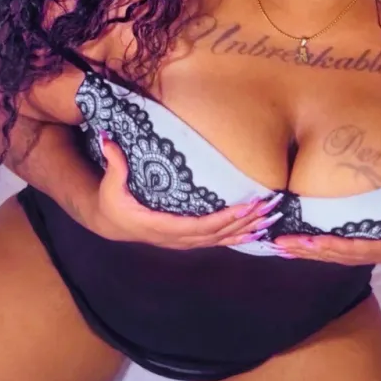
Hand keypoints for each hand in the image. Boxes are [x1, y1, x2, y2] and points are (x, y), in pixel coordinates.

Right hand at [82, 134, 282, 248]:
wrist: (112, 222)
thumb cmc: (113, 201)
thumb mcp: (110, 184)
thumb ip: (114, 163)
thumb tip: (107, 139)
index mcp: (160, 226)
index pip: (199, 226)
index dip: (224, 219)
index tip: (247, 206)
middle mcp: (176, 237)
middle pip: (217, 235)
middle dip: (245, 221)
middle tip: (270, 207)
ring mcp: (184, 241)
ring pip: (222, 240)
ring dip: (248, 229)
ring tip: (272, 218)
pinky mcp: (190, 239)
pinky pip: (219, 241)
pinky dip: (240, 236)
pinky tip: (258, 231)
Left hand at [274, 211, 380, 266]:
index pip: (351, 249)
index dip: (330, 247)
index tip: (308, 242)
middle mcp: (369, 255)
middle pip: (332, 256)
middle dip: (306, 251)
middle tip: (280, 245)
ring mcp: (362, 253)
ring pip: (329, 256)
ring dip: (304, 252)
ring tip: (280, 247)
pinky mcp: (358, 247)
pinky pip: (332, 251)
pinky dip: (312, 249)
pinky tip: (295, 246)